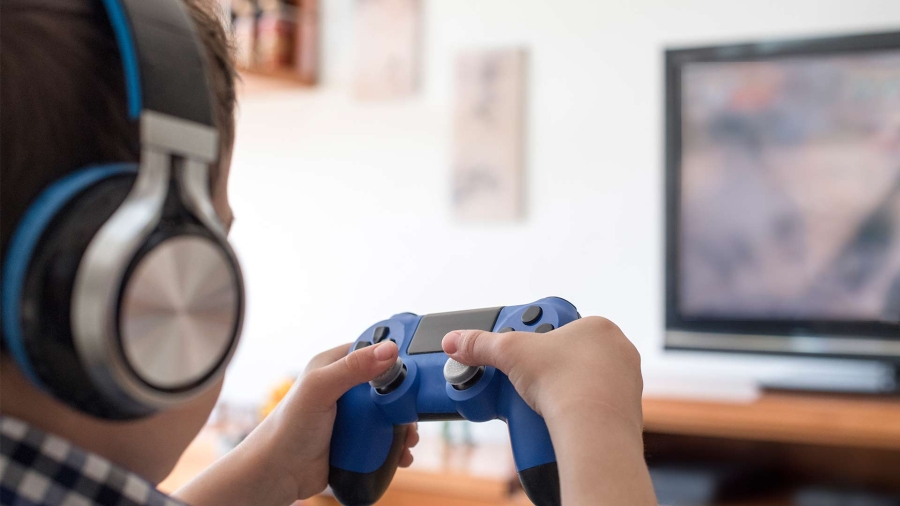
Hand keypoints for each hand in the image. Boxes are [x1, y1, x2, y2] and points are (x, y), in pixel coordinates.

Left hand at [258, 340, 418, 499]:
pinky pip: (383, 438)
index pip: (372, 352)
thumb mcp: (320, 389)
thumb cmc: (288, 428)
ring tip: (409, 440)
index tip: (415, 370)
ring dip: (404, 427)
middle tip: (414, 413)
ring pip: (388, 415)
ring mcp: (351, 416)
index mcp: (334, 366)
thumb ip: (352, 368)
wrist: (277, 473)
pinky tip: (401, 454)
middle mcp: (344, 388)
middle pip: (387, 386)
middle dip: (404, 400)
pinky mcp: (355, 439)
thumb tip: (388, 350)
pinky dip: (396, 446)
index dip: (393, 358)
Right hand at [441, 317, 654, 504]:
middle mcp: (617, 350)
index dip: (536, 341)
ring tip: (539, 404)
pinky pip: (594, 408)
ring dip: (561, 391)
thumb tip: (455, 341)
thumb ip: (480, 344)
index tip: (521, 354)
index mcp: (597, 326)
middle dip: (546, 369)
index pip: (558, 327)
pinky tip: (559, 421)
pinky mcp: (625, 412)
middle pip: (569, 356)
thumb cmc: (565, 381)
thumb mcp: (510, 353)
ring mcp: (625, 382)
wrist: (594, 431)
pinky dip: (577, 413)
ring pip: (584, 382)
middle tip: (525, 381)